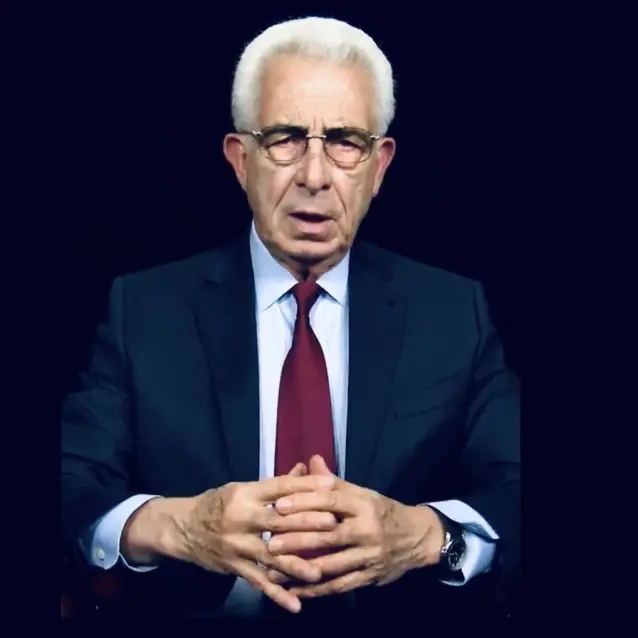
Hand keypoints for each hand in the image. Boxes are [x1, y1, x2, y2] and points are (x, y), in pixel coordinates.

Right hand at [135, 467, 336, 612]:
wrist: (182, 527)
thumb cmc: (218, 504)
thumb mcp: (243, 488)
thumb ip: (276, 484)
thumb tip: (305, 469)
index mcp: (246, 493)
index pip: (279, 488)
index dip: (304, 486)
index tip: (329, 486)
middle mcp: (241, 518)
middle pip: (278, 520)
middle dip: (306, 523)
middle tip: (333, 525)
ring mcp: (237, 545)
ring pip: (269, 555)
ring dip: (295, 564)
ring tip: (318, 572)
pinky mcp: (234, 567)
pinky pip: (257, 582)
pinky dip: (276, 594)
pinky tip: (295, 605)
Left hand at [265, 455, 444, 597]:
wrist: (417, 537)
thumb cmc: (381, 511)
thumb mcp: (361, 493)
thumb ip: (333, 482)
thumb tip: (311, 460)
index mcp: (363, 503)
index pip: (330, 501)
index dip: (303, 503)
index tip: (278, 506)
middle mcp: (367, 528)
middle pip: (328, 535)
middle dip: (297, 539)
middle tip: (270, 542)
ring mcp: (369, 555)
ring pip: (331, 563)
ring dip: (301, 568)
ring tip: (274, 570)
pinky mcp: (369, 576)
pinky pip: (340, 585)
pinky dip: (317, 589)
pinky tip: (296, 590)